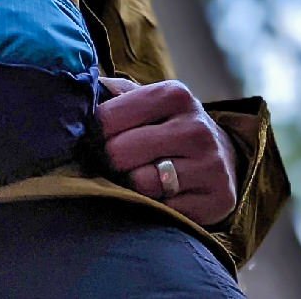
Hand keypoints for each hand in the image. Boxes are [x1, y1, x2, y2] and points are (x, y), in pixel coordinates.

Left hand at [96, 76, 237, 226]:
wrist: (222, 157)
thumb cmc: (168, 126)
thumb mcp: (148, 101)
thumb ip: (113, 93)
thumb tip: (78, 89)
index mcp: (174, 95)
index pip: (108, 118)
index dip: (94, 133)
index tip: (96, 139)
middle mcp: (196, 127)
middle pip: (120, 153)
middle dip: (111, 161)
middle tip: (115, 162)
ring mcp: (210, 165)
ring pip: (142, 184)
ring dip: (132, 186)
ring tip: (140, 176)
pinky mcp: (217, 200)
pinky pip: (164, 211)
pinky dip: (155, 207)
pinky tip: (162, 195)